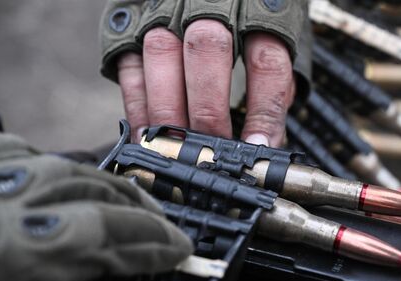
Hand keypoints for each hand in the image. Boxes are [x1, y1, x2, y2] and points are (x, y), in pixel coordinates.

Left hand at [0, 134, 192, 280]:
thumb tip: (110, 266)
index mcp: (15, 253)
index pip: (105, 234)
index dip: (151, 242)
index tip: (177, 250)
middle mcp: (3, 205)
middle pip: (94, 191)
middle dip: (141, 212)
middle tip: (167, 232)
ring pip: (65, 166)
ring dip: (109, 185)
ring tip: (134, 203)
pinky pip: (24, 152)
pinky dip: (57, 166)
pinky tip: (73, 178)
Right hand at [118, 20, 294, 145]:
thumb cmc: (241, 26)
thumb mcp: (269, 47)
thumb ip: (270, 85)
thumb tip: (262, 141)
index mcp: (257, 11)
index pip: (266, 61)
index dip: (264, 110)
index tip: (258, 146)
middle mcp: (210, 5)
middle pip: (209, 49)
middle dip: (209, 109)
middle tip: (213, 147)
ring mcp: (166, 13)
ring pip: (162, 54)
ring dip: (169, 111)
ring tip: (178, 147)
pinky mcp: (130, 28)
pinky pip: (131, 68)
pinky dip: (138, 108)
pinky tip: (149, 136)